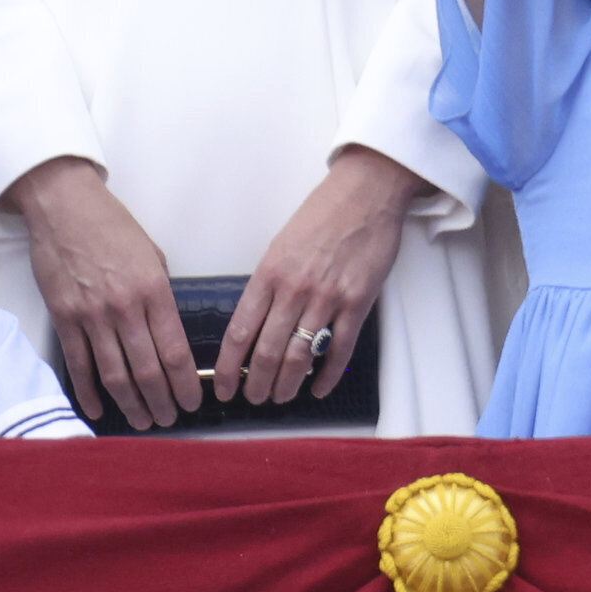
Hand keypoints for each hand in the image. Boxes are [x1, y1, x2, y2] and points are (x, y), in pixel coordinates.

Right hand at [14, 160, 188, 431]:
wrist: (64, 207)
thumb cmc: (112, 227)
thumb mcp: (153, 256)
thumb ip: (161, 296)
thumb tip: (168, 334)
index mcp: (154, 291)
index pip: (175, 352)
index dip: (185, 385)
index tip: (192, 403)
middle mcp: (124, 308)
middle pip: (147, 371)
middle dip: (161, 402)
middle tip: (168, 420)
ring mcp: (91, 315)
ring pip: (114, 374)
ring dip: (130, 404)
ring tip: (141, 421)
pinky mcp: (63, 317)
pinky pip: (78, 364)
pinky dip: (88, 391)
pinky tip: (98, 409)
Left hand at [215, 147, 416, 407]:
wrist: (366, 193)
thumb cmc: (323, 213)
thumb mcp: (280, 244)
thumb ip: (269, 282)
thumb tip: (258, 320)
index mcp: (268, 273)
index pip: (240, 331)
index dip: (228, 367)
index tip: (224, 387)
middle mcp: (294, 290)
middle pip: (266, 352)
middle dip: (256, 384)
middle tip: (254, 398)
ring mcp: (327, 299)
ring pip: (299, 356)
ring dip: (287, 384)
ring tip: (280, 397)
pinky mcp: (357, 303)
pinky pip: (339, 350)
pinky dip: (327, 375)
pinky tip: (319, 387)